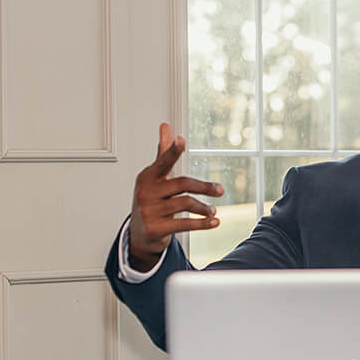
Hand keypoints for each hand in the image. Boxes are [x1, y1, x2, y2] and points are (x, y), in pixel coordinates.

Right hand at [128, 123, 224, 271]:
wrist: (139, 232)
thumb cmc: (151, 199)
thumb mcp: (156, 177)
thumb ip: (164, 153)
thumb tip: (166, 126)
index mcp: (148, 177)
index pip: (162, 161)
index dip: (172, 151)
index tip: (182, 140)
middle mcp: (147, 192)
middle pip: (182, 184)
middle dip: (204, 187)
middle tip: (220, 190)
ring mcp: (149, 211)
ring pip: (186, 204)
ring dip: (203, 209)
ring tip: (213, 211)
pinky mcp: (155, 228)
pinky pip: (184, 224)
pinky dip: (202, 224)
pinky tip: (214, 222)